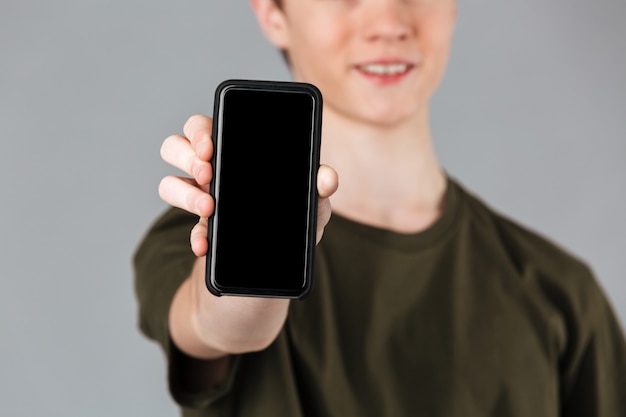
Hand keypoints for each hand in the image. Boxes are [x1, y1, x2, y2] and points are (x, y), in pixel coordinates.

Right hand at [158, 114, 338, 256]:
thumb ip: (319, 188)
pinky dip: (194, 236)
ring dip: (183, 193)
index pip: (205, 127)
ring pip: (168, 183)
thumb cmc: (293, 224)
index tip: (210, 147)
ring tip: (208, 208)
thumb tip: (326, 178)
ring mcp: (202, 201)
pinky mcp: (201, 232)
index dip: (199, 131)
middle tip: (208, 174)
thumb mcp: (312, 205)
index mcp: (235, 153)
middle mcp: (211, 172)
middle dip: (186, 156)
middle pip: (175, 146)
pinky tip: (205, 244)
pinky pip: (185, 229)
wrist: (275, 271)